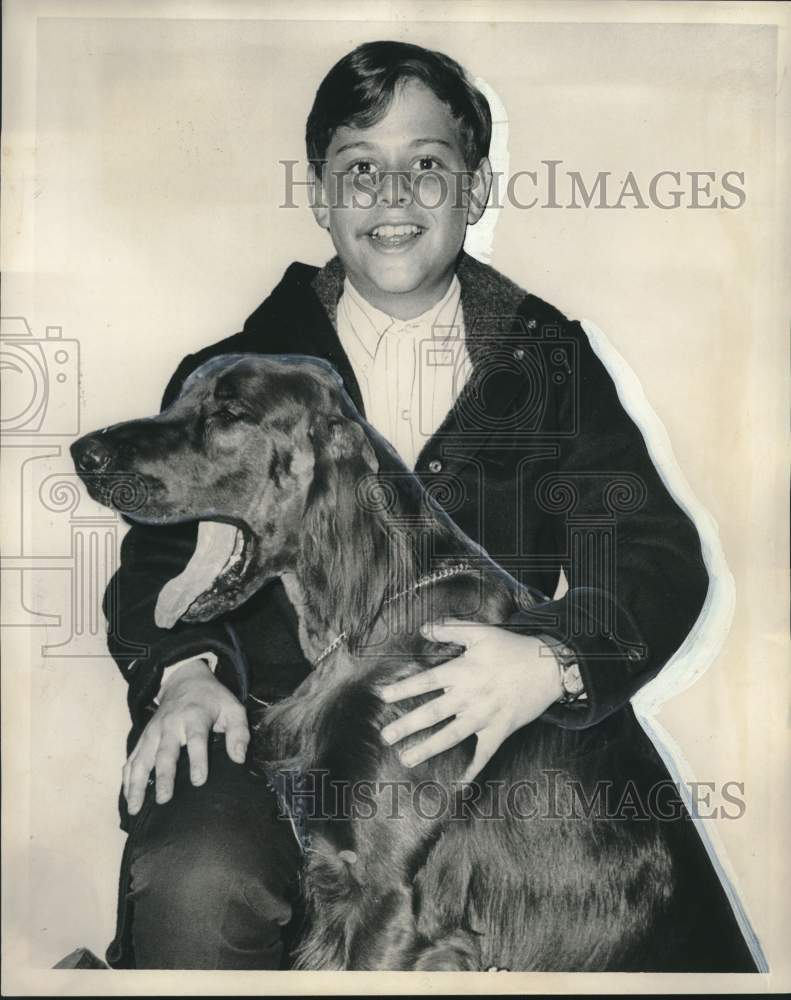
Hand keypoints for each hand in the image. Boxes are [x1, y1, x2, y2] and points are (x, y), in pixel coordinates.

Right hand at [122, 659, 248, 814]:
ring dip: (138, 783)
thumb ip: (239, 732)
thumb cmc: (212, 700)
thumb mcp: (233, 708)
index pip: (196, 739)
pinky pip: (132, 759)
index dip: (198, 760)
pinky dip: (127, 779)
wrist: (184, 681)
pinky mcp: (143, 738)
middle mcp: (170, 725)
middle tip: (164, 799)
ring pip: (142, 758)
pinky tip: (128, 799)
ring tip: (135, 808)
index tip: (199, 781)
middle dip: (164, 776)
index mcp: (195, 716)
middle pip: (165, 752)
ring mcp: (153, 732)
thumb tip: (239, 758)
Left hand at [379, 620, 562, 780]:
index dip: (403, 689)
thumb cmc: (512, 648)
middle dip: (407, 725)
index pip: (426, 681)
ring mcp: (485, 717)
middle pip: (433, 713)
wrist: (549, 667)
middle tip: (385, 736)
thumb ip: (450, 629)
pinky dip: (472, 769)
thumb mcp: (481, 632)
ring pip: (451, 736)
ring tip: (406, 759)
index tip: (382, 696)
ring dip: (428, 749)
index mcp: (463, 671)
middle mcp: (470, 696)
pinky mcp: (500, 730)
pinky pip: (484, 754)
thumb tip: (423, 628)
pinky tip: (458, 784)